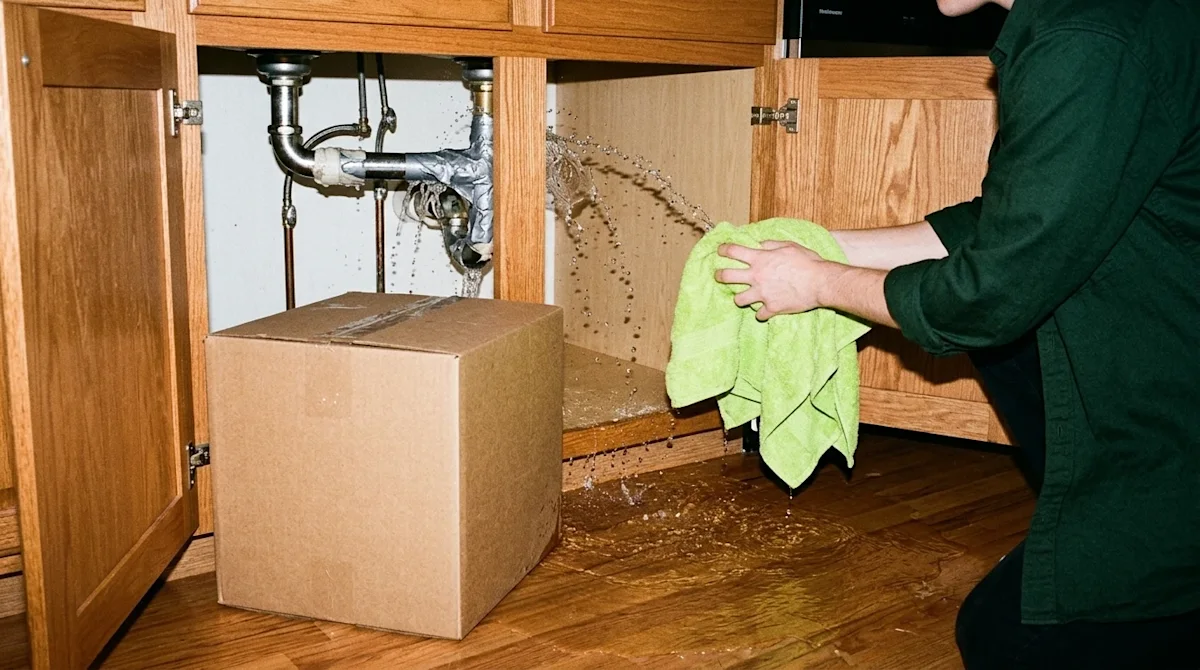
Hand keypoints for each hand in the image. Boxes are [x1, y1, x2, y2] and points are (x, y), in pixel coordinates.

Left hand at [715, 241, 834, 319]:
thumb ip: (771, 245)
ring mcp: (762, 294)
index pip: (733, 251)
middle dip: (719, 275)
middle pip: (726, 276)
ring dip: (739, 298)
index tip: (720, 250)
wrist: (820, 282)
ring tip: (742, 297)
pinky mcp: (772, 308)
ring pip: (738, 300)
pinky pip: (759, 315)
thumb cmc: (808, 262)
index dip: (723, 249)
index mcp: (760, 259)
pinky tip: (764, 311)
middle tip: (719, 276)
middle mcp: (757, 276)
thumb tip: (759, 245)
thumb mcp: (789, 246)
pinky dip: (761, 313)